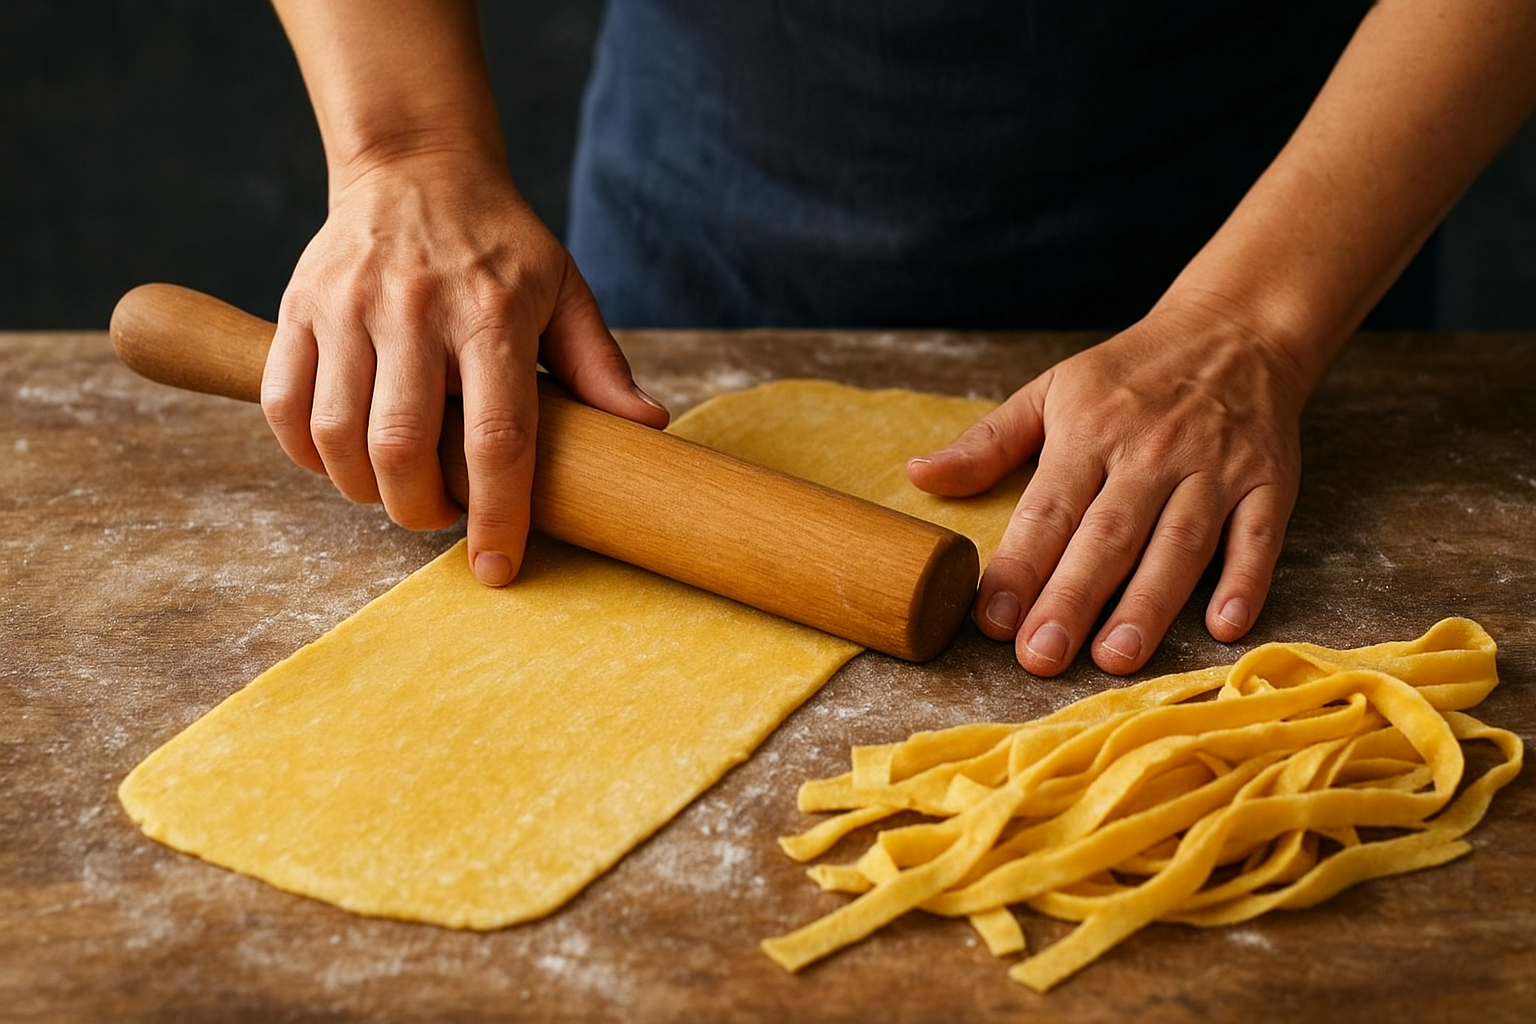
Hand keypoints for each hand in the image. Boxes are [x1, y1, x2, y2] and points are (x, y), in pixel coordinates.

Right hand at [260, 150, 668, 584]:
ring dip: (363, 489)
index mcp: (492, 315)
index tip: (497, 567)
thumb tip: (648, 428)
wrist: (416, 167)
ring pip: (336, 437)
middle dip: (420, 511)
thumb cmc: (499, 244)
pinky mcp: (298, 308)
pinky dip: (307, 453)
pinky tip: (343, 457)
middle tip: (442, 514)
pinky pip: (283, 406)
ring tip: (396, 486)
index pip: (497, 439)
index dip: (497, 516)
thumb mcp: (564, 291)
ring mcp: (348, 308)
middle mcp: (415, 311)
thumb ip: (600, 365)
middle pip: (402, 449)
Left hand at [907, 298, 1311, 675]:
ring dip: (1148, 603)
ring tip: (1115, 658)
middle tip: (1040, 657)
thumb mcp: (1052, 390)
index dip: (1018, 566)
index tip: (990, 620)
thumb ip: (987, 442)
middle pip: (1108, 535)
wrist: (1236, 330)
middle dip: (1072, 599)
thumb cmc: (1130, 375)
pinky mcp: (1268, 483)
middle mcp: (1151, 452)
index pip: (1048, 509)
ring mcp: (1214, 469)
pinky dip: (1244, 582)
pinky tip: (1221, 628)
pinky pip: (1257, 537)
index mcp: (1090, 432)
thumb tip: (919, 476)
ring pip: (1180, 543)